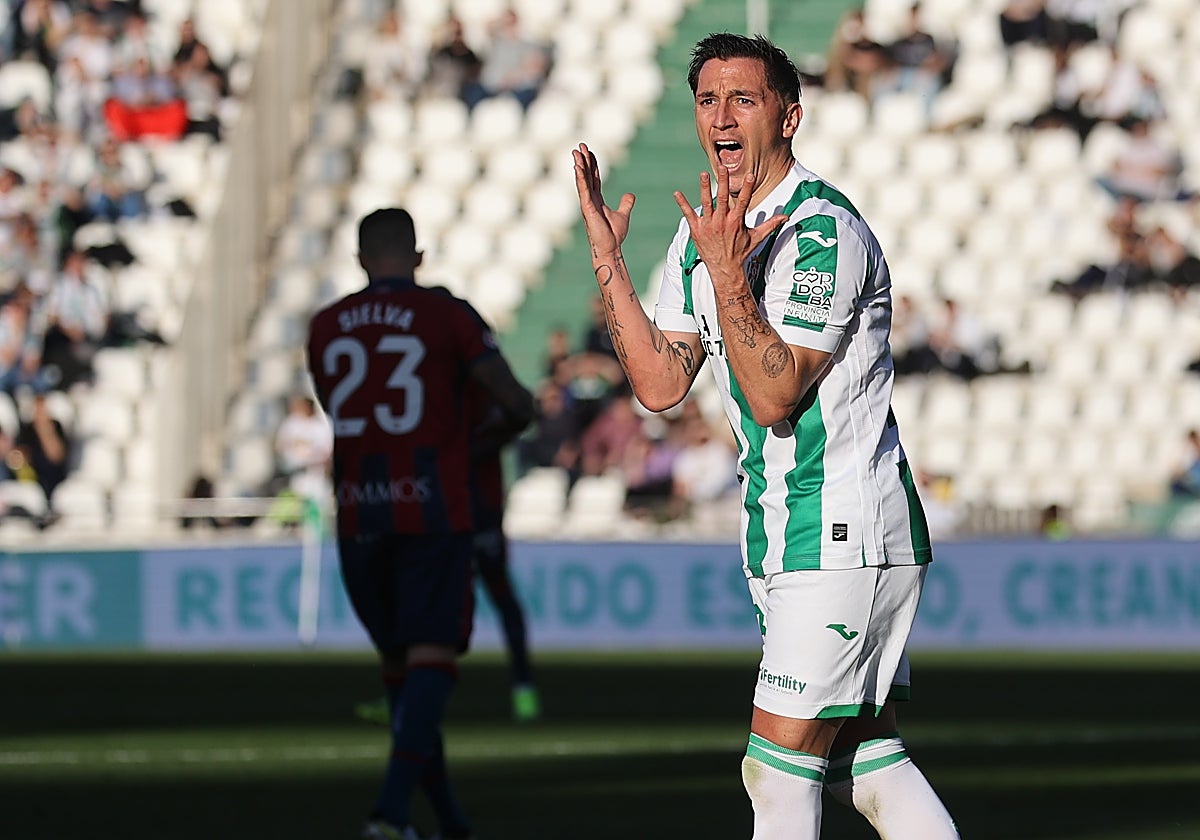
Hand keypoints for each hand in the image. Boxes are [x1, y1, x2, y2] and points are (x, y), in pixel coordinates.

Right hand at [573, 143, 634, 256]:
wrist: (611, 248)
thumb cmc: (614, 235)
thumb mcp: (623, 215)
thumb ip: (626, 204)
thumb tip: (630, 195)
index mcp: (597, 200)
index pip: (594, 178)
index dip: (592, 164)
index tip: (590, 152)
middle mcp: (590, 200)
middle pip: (586, 175)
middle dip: (584, 160)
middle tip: (580, 145)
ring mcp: (587, 203)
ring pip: (582, 180)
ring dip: (579, 165)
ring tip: (576, 151)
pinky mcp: (586, 208)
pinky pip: (583, 189)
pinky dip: (580, 177)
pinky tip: (578, 167)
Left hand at [672, 165, 786, 285]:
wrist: (724, 269)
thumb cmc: (740, 252)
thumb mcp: (756, 238)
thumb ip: (770, 224)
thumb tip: (786, 217)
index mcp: (737, 222)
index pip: (744, 201)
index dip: (748, 188)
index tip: (750, 175)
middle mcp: (722, 222)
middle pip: (724, 198)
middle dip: (724, 182)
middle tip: (723, 167)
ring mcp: (708, 226)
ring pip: (706, 203)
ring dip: (705, 188)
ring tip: (704, 174)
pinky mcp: (697, 230)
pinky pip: (689, 215)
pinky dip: (683, 204)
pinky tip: (677, 193)